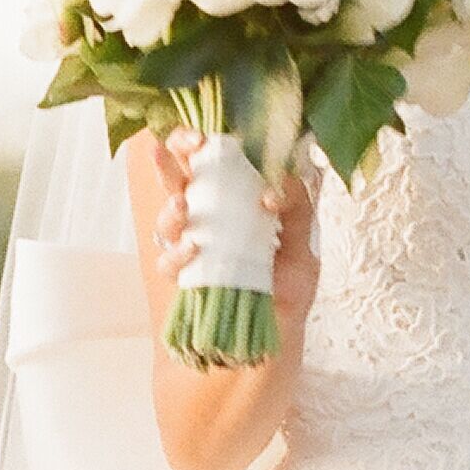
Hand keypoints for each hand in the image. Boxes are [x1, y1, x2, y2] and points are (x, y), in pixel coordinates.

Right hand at [123, 129, 320, 330]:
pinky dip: (177, 254)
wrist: (283, 334)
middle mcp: (206, 219)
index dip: (196, 141)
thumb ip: (296, 203)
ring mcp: (192, 249)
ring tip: (183, 204)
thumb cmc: (289, 282)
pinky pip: (169, 263)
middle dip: (169, 161)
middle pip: (175, 180)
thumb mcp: (303, 236)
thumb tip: (275, 185)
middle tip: (177, 150)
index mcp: (232, 198)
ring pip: (166, 220)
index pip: (206, 158)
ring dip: (171, 209)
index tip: (202, 135)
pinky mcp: (187, 282)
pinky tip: (193, 248)